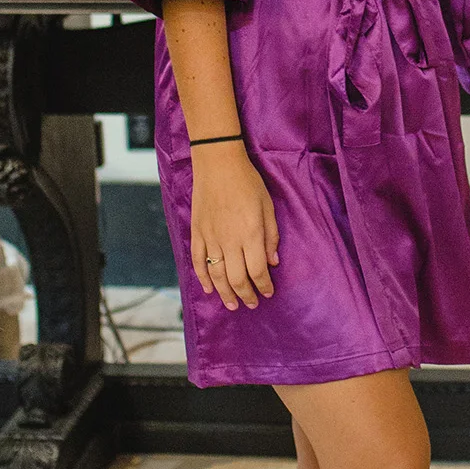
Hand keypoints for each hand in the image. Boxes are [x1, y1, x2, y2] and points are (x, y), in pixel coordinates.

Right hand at [190, 143, 279, 310]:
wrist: (218, 164)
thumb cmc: (248, 182)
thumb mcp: (268, 207)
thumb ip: (271, 237)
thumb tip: (272, 262)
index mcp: (250, 234)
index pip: (257, 271)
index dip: (263, 286)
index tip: (268, 293)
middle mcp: (229, 241)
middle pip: (237, 279)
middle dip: (246, 295)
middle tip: (252, 303)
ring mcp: (210, 238)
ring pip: (217, 275)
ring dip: (225, 293)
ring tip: (232, 304)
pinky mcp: (197, 232)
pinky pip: (198, 261)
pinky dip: (203, 278)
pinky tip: (209, 289)